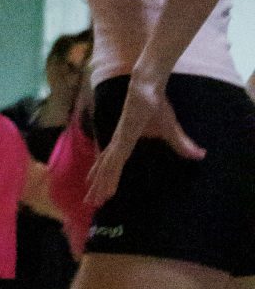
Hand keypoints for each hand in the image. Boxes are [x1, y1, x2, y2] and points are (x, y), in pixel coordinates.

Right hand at [85, 73, 201, 207]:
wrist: (143, 85)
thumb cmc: (156, 104)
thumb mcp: (170, 125)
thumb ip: (182, 142)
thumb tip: (200, 155)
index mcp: (126, 140)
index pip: (116, 165)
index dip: (110, 181)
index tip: (107, 196)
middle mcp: (117, 141)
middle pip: (105, 167)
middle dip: (98, 186)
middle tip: (92, 203)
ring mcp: (116, 138)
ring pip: (102, 162)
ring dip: (95, 178)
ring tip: (87, 192)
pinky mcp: (118, 135)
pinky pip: (106, 154)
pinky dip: (98, 165)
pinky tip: (96, 171)